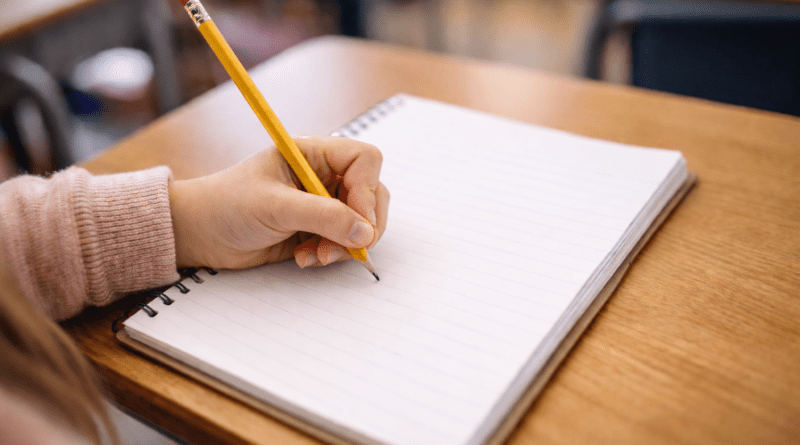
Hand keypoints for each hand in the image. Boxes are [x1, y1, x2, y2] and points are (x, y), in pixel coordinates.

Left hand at [169, 136, 389, 269]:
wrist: (200, 233)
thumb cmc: (228, 206)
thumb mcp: (276, 206)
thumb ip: (324, 216)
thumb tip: (366, 232)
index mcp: (314, 154)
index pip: (364, 161)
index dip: (368, 190)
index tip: (359, 222)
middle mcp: (323, 175)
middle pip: (372, 193)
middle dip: (362, 224)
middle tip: (349, 247)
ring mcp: (322, 203)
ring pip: (362, 222)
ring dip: (346, 243)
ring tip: (317, 255)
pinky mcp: (317, 229)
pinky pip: (344, 241)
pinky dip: (332, 253)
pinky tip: (305, 258)